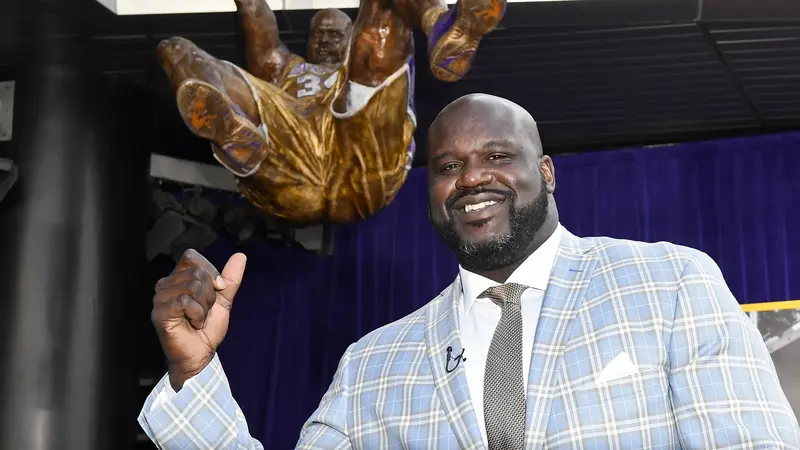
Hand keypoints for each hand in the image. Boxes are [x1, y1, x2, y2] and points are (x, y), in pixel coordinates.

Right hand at [151, 249, 246, 390]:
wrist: (201, 354)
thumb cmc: (207, 329)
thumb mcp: (223, 300)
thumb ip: (230, 279)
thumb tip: (240, 256)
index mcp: (178, 279)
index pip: (191, 257)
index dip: (209, 271)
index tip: (216, 290)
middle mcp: (165, 285)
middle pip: (196, 273)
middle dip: (210, 295)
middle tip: (204, 311)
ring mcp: (160, 299)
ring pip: (192, 287)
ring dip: (204, 307)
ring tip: (198, 319)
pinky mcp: (160, 313)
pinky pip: (185, 302)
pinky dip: (197, 315)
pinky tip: (193, 325)